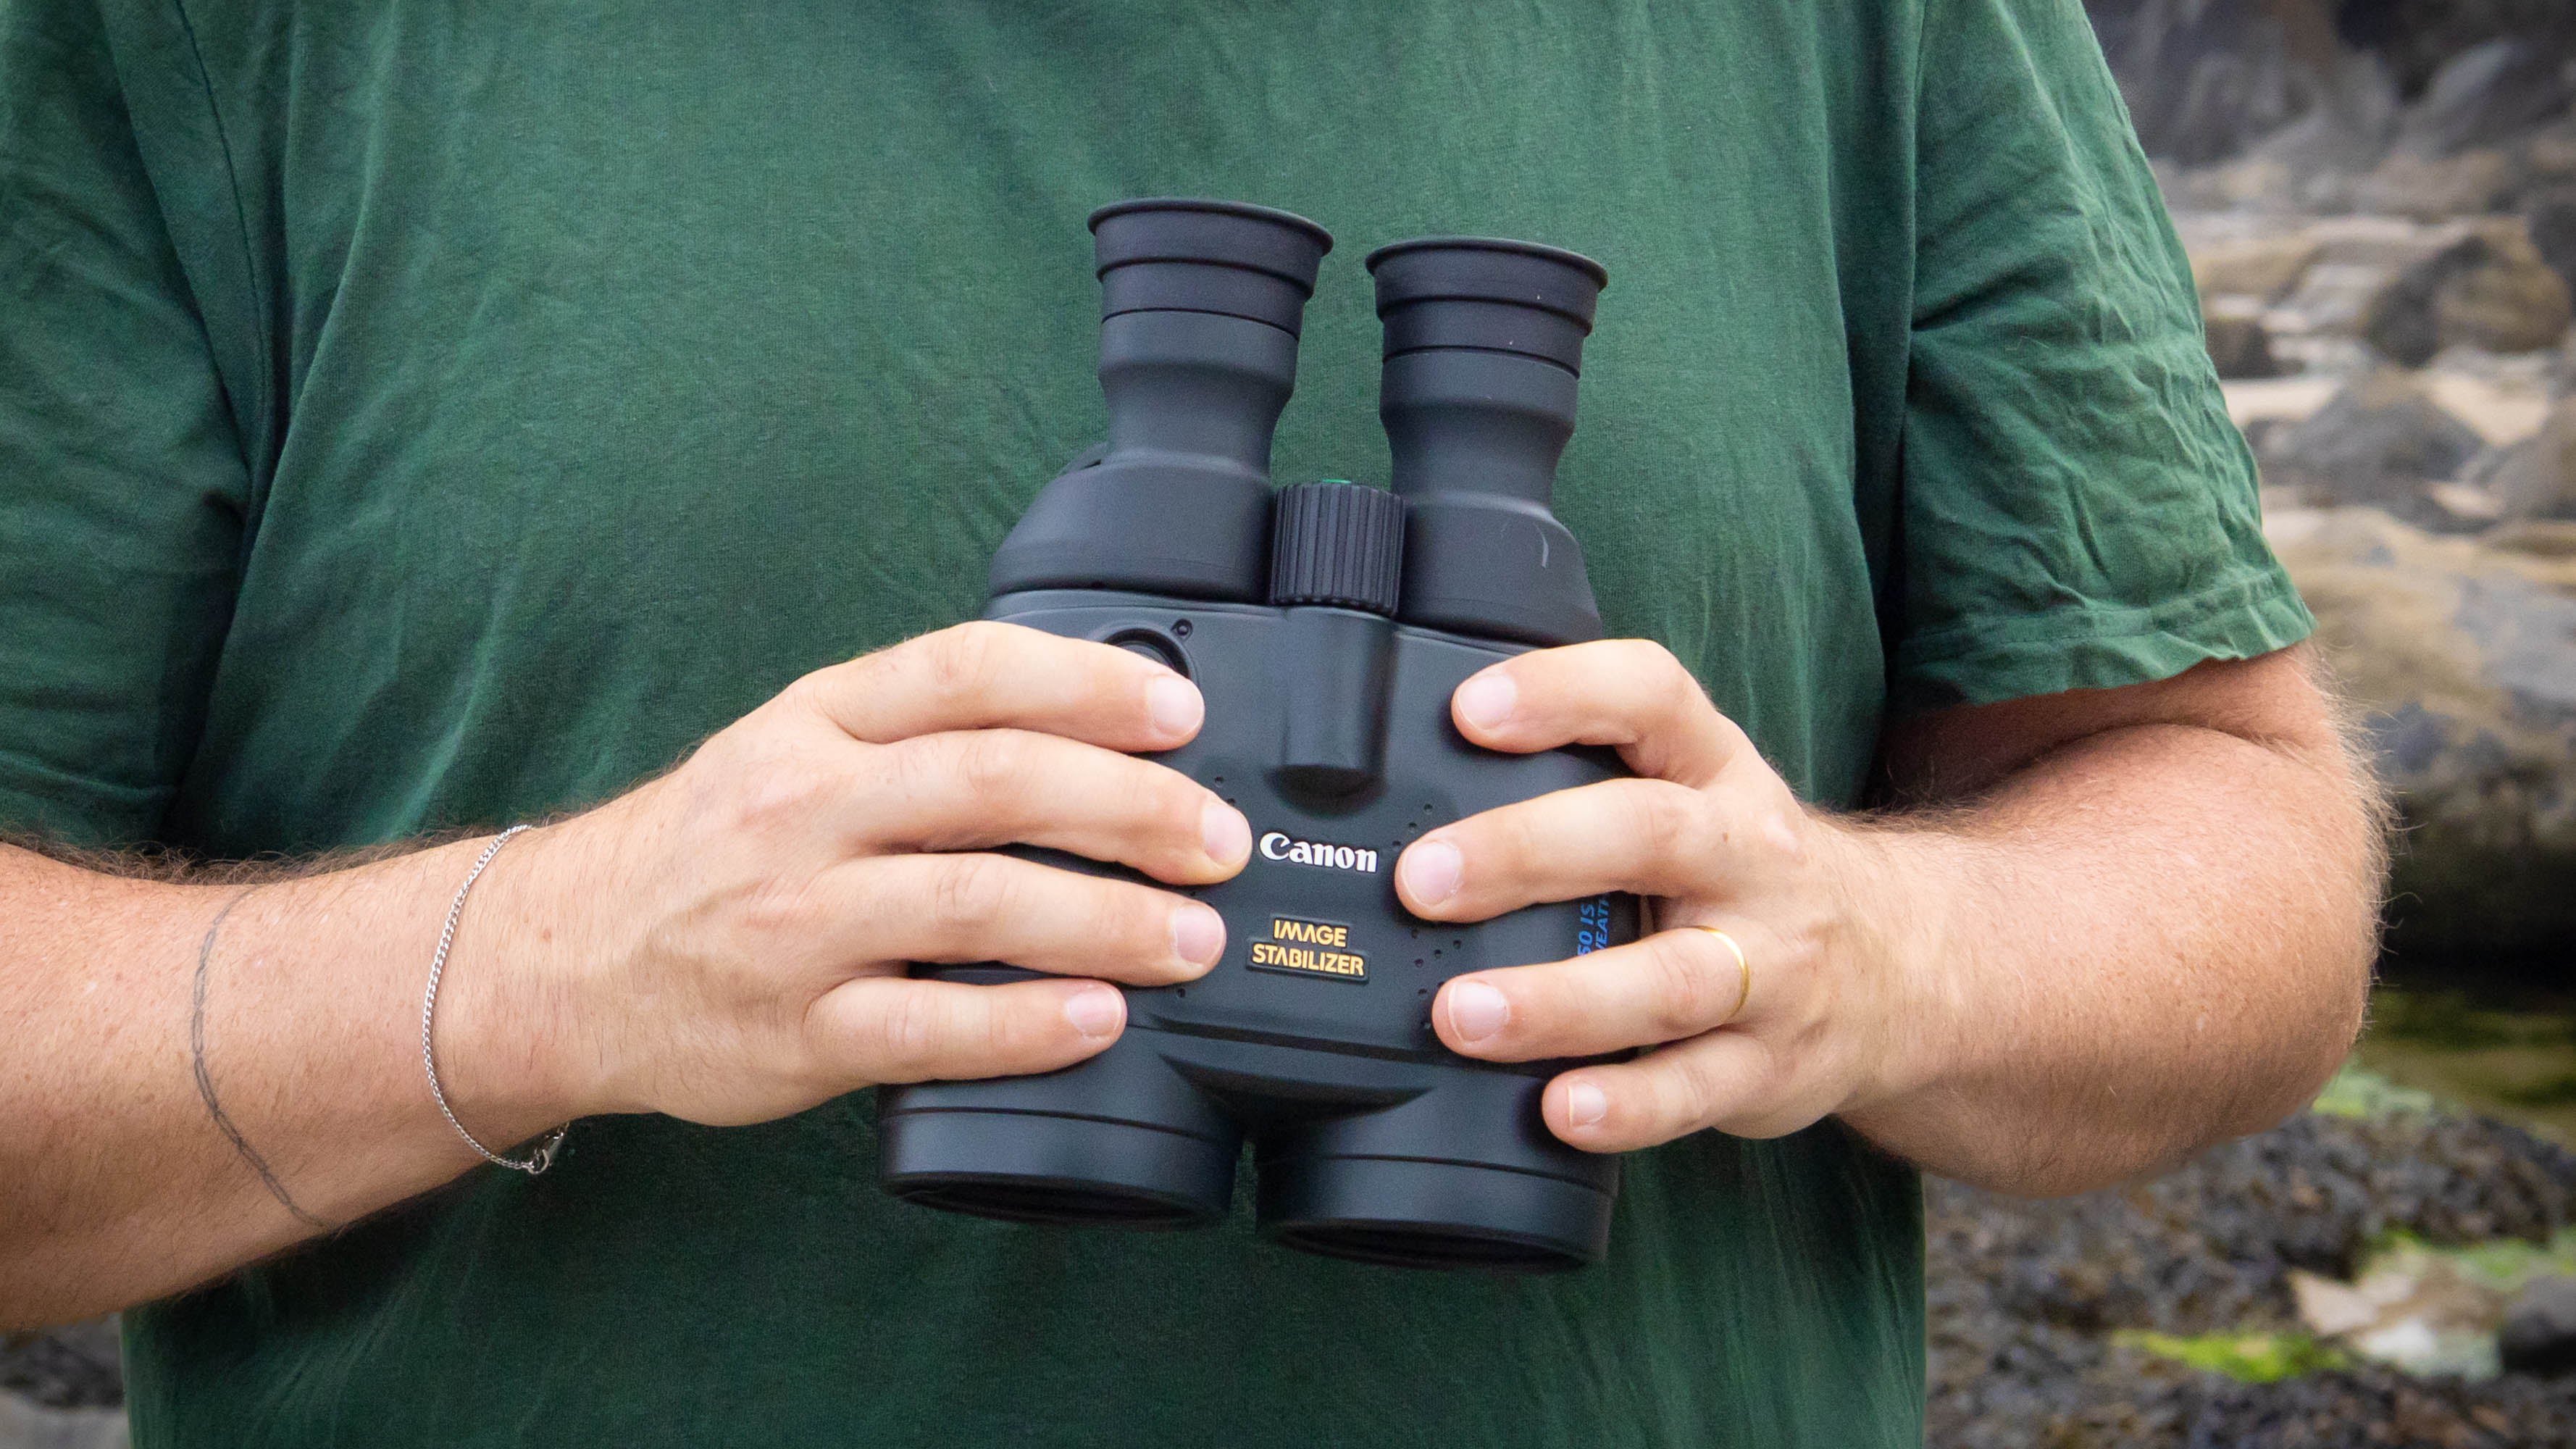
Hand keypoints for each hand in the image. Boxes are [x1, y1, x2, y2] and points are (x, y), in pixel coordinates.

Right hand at [461, 622, 1252, 1128]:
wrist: (562, 962)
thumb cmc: (712, 847)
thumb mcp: (794, 747)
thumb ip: (919, 730)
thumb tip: (1095, 725)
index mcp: (816, 721)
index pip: (967, 672)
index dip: (1088, 683)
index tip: (1182, 714)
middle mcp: (804, 809)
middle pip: (994, 783)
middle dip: (1132, 809)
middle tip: (1219, 841)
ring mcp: (794, 923)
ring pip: (974, 904)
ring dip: (1107, 921)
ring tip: (1193, 939)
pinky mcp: (794, 1032)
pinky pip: (927, 1028)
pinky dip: (1025, 1025)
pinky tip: (1098, 1019)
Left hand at [1393, 641, 1910, 1152]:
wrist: (1897, 967)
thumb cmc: (1742, 871)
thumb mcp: (1695, 791)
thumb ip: (1586, 777)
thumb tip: (1420, 783)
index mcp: (1716, 771)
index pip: (1651, 698)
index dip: (1563, 691)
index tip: (1470, 711)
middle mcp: (1750, 857)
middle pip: (1648, 835)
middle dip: (1527, 852)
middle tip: (1424, 881)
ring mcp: (1770, 966)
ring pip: (1669, 979)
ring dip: (1558, 1000)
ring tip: (1463, 1016)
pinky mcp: (1769, 1065)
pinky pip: (1696, 1088)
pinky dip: (1627, 1104)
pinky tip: (1560, 1109)